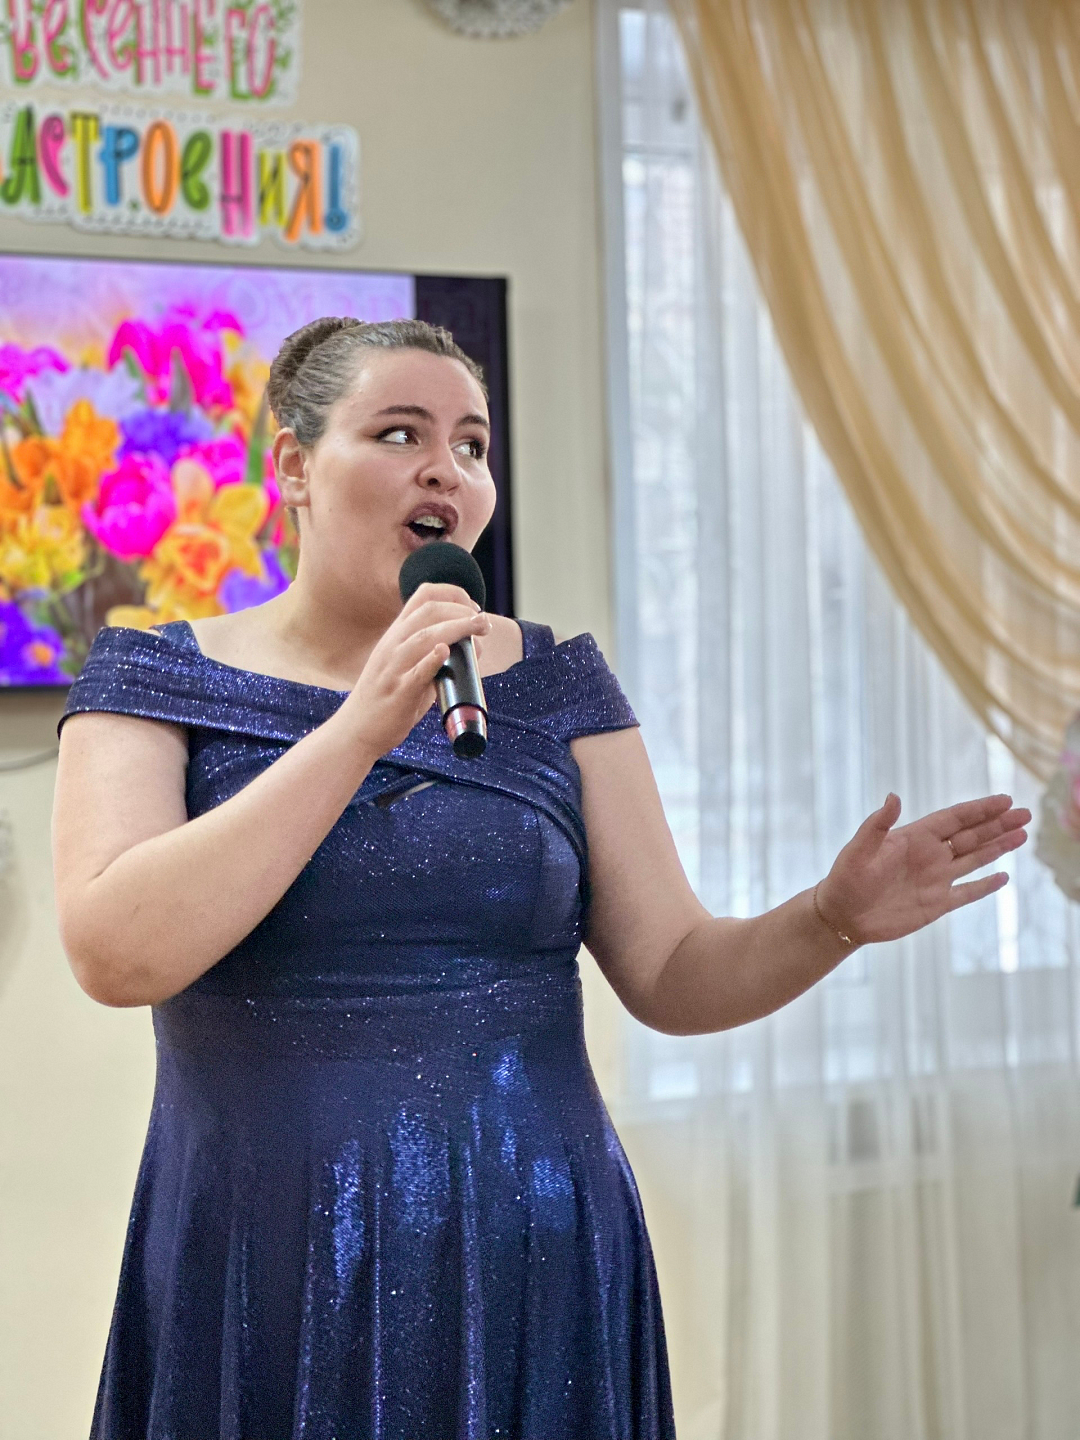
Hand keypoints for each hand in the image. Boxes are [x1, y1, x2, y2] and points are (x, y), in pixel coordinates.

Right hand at [340, 582, 490, 759]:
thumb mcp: (403, 665)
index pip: (423, 595)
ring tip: (480, 629)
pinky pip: (416, 672)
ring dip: (457, 628)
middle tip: (484, 623)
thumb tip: (469, 648)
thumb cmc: (386, 699)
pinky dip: (432, 660)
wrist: (356, 730)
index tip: (473, 608)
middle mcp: (392, 645)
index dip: (453, 594)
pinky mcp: (398, 692)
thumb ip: (430, 653)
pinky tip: (445, 652)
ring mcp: (393, 667)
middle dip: (462, 611)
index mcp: (395, 634)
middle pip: (429, 611)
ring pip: (425, 636)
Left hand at [816, 793, 1030, 945]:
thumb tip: (893, 796)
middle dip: (998, 824)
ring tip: (1022, 835)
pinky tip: (1004, 877)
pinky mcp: (936, 904)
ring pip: (974, 859)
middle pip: (971, 836)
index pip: (954, 819)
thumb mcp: (858, 849)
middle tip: (1025, 813)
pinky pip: (967, 893)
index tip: (1005, 800)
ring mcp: (935, 880)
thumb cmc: (845, 879)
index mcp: (914, 838)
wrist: (841, 916)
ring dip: (998, 848)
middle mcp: (929, 856)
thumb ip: (877, 824)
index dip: (980, 809)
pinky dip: (985, 886)